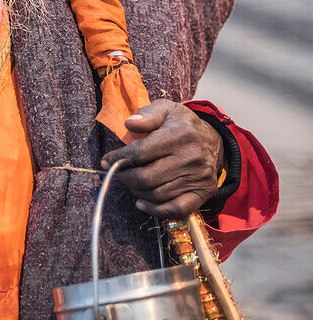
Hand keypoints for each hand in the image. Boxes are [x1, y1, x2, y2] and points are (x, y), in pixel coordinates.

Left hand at [101, 100, 223, 218]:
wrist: (213, 140)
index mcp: (180, 134)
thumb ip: (147, 114)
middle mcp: (191, 157)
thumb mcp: (166, 109)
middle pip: (147, 177)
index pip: (141, 152)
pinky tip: (142, 203)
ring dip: (137, 192)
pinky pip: (177, 209)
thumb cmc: (182, 125)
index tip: (107, 160)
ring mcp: (199, 177)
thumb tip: (129, 124)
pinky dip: (156, 210)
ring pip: (158, 194)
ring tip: (130, 183)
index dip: (119, 158)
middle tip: (119, 173)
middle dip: (126, 177)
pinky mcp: (204, 192)